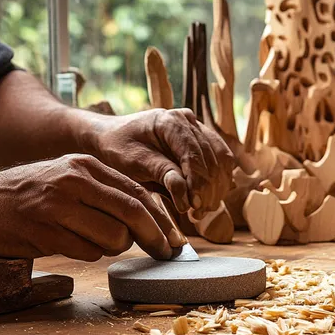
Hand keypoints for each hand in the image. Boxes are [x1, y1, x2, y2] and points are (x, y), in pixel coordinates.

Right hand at [0, 154, 185, 260]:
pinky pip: (86, 252)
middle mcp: (74, 180)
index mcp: (84, 165)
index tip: (175, 239)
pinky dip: (87, 254)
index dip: (162, 218)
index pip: (137, 191)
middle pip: (133, 212)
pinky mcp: (44, 231)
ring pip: (113, 236)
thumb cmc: (26, 195)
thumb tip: (148, 220)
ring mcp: (58, 205)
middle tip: (165, 253)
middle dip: (155, 236)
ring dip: (113, 248)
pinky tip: (67, 244)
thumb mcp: (66, 179)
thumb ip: (103, 192)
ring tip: (91, 241)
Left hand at [91, 108, 234, 217]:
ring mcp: (198, 128)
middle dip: (208, 189)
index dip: (198, 182)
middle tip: (198, 213)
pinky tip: (208, 198)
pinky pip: (221, 159)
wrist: (113, 136)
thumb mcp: (133, 162)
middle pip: (212, 158)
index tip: (195, 206)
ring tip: (203, 209)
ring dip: (217, 187)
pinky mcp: (202, 139)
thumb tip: (187, 196)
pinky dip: (219, 180)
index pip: (193, 153)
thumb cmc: (119, 148)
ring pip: (222, 159)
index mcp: (169, 121)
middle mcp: (188, 120)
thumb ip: (161, 174)